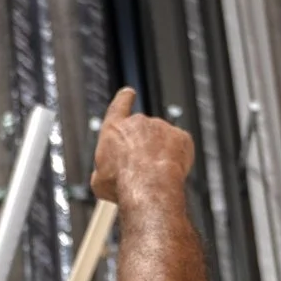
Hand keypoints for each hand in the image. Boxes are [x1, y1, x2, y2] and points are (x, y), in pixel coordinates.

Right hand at [89, 88, 192, 206]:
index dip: (124, 99)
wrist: (148, 187)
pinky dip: (177, 158)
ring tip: (155, 176)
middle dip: (144, 147)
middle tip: (143, 170)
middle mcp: (138, 122)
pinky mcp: (181, 137)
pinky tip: (170, 172)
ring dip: (160, 154)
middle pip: (143, 131)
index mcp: (114, 128)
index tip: (129, 93)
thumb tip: (106, 176)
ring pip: (163, 141)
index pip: (119, 105)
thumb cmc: (121, 184)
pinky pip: (180, 147)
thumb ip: (104, 170)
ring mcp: (162, 127)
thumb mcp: (99, 180)